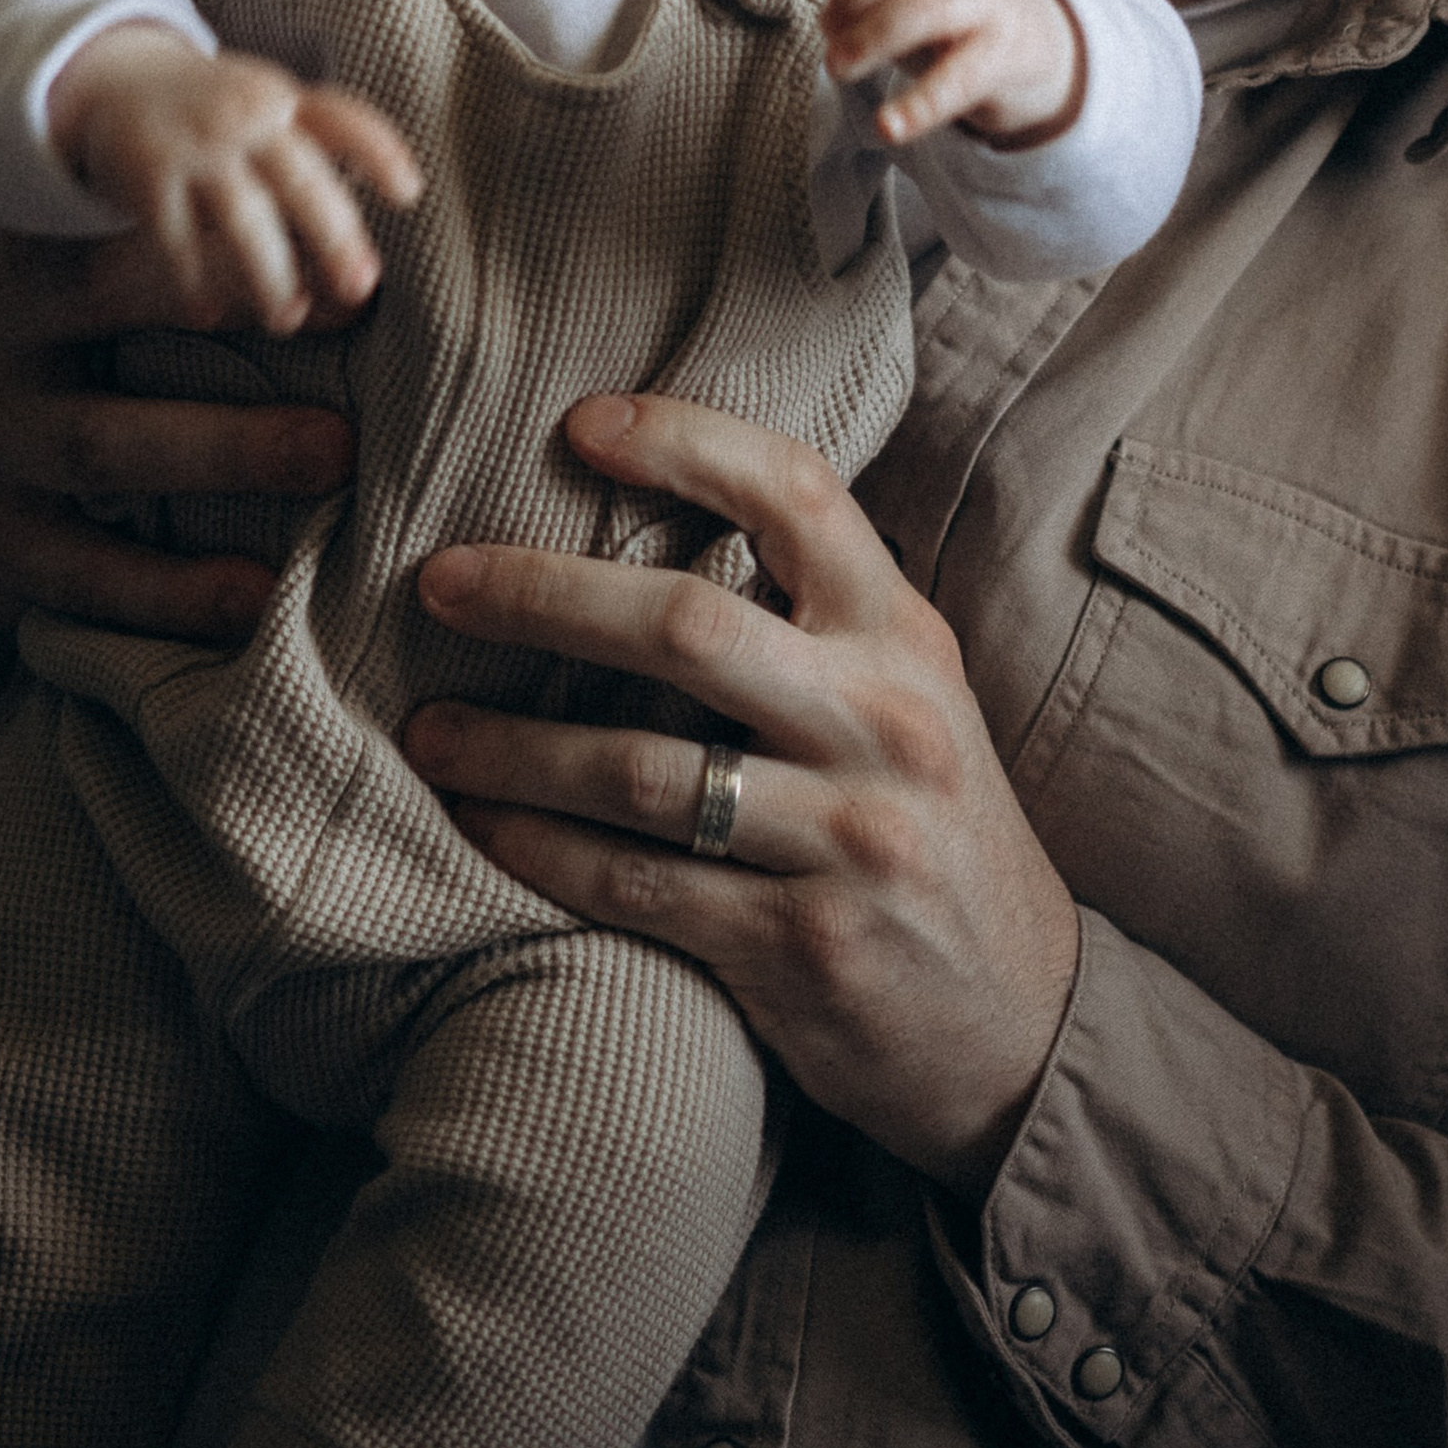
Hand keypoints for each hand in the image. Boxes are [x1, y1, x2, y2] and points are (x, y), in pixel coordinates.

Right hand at [0, 210, 355, 644]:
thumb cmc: (18, 340)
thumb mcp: (36, 260)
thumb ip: (128, 207)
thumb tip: (296, 129)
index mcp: (6, 253)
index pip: (105, 211)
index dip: (201, 209)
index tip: (301, 212)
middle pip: (103, 311)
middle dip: (229, 304)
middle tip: (349, 308)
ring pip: (106, 446)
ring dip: (226, 449)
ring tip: (332, 453)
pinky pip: (91, 572)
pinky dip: (178, 590)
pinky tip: (263, 594)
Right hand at [49, 25, 422, 331]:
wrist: (120, 80)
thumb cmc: (216, 106)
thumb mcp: (267, 103)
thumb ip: (317, 141)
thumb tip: (389, 206)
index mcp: (285, 101)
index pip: (344, 120)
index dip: (379, 153)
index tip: (409, 195)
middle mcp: (248, 118)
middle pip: (301, 178)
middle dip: (335, 236)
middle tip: (360, 287)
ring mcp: (199, 146)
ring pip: (244, 217)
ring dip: (270, 274)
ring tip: (287, 318)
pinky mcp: (150, 175)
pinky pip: (175, 236)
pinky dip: (192, 279)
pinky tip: (208, 314)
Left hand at [404, 392, 1081, 1198]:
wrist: (1021, 1024)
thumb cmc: (934, 830)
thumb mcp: (912, 697)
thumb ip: (816, 621)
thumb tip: (658, 517)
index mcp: (905, 637)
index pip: (797, 494)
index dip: (685, 440)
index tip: (579, 423)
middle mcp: (883, 723)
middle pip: (686, 627)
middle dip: (542, 594)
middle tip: (441, 581)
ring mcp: (846, 840)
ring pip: (640, 771)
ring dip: (511, 747)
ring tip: (427, 731)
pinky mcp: (800, 948)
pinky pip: (638, 886)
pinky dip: (543, 852)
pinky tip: (482, 827)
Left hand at [818, 0, 1084, 150]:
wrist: (1044, 47)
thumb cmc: (956, 14)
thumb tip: (828, 8)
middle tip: (826, 30)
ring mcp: (992, 0)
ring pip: (931, 6)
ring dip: (873, 37)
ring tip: (837, 67)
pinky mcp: (1007, 55)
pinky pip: (960, 77)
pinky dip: (920, 104)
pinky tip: (888, 126)